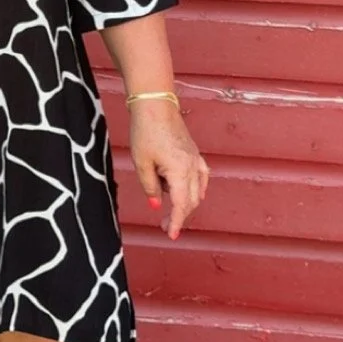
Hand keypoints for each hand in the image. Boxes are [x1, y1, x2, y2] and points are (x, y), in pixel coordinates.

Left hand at [127, 98, 208, 239]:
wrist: (155, 105)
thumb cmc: (146, 131)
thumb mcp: (141, 163)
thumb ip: (150, 187)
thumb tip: (157, 205)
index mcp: (180, 171)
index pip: (181, 205)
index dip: (177, 222)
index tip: (171, 236)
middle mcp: (193, 167)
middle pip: (191, 201)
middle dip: (180, 216)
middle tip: (164, 226)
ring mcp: (196, 159)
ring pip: (197, 190)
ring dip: (187, 204)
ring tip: (171, 211)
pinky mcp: (194, 153)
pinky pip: (201, 177)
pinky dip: (196, 189)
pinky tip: (189, 192)